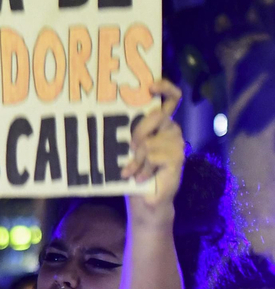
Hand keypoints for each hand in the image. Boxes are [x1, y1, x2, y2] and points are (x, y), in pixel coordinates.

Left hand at [122, 80, 184, 214]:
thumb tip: (112, 117)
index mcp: (162, 125)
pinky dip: (141, 169)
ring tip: (134, 171)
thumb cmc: (134, 173)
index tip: (151, 86)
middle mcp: (172, 130)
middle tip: (130, 149)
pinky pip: (152, 156)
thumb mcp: (129, 150)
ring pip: (148, 141)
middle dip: (137, 132)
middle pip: (155, 116)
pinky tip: (140, 177)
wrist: (146, 202)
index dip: (165, 88)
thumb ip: (130, 133)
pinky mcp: (177, 158)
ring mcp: (177, 144)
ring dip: (136, 159)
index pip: (171, 99)